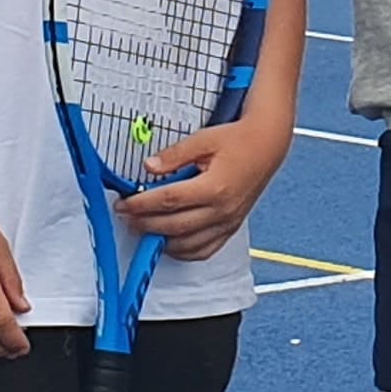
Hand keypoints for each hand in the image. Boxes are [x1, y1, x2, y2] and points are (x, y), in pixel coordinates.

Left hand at [118, 116, 289, 263]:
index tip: (123, 203)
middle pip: (173, 226)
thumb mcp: (204, 139)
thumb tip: (149, 167)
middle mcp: (221, 210)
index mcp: (214, 187)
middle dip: (144, 224)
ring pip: (187, 244)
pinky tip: (169, 242)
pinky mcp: (231, 228)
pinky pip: (205, 250)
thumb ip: (174, 155)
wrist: (267, 147)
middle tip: (125, 217)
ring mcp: (227, 222)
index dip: (140, 204)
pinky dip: (183, 252)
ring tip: (142, 229)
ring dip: (160, 240)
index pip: (168, 201)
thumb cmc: (238, 140)